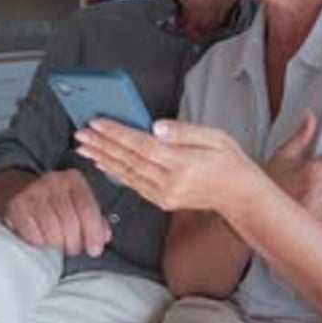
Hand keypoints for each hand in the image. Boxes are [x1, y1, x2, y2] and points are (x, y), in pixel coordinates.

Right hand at [1, 169, 111, 256]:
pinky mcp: (17, 206)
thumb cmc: (55, 200)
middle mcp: (54, 181)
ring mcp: (34, 192)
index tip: (95, 250)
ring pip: (52, 230)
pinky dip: (40, 242)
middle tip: (74, 249)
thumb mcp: (77, 201)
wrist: (17, 187)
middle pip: (70, 221)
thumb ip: (94, 218)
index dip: (93, 232)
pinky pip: (33, 234)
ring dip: (58, 245)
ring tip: (59, 246)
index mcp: (74, 179)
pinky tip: (43, 239)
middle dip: (75, 243)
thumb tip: (105, 237)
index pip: (87, 207)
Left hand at [76, 118, 259, 213]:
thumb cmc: (230, 162)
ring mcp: (165, 195)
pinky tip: (103, 162)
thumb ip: (185, 131)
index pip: (142, 145)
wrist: (239, 194)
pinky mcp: (161, 200)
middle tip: (81, 132)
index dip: (117, 133)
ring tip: (85, 145)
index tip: (98, 122)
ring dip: (103, 158)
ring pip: (126, 174)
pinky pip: (132, 184)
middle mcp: (171, 183)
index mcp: (184, 164)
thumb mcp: (216, 137)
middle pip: (128, 160)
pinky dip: (114, 172)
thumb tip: (157, 126)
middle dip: (102, 144)